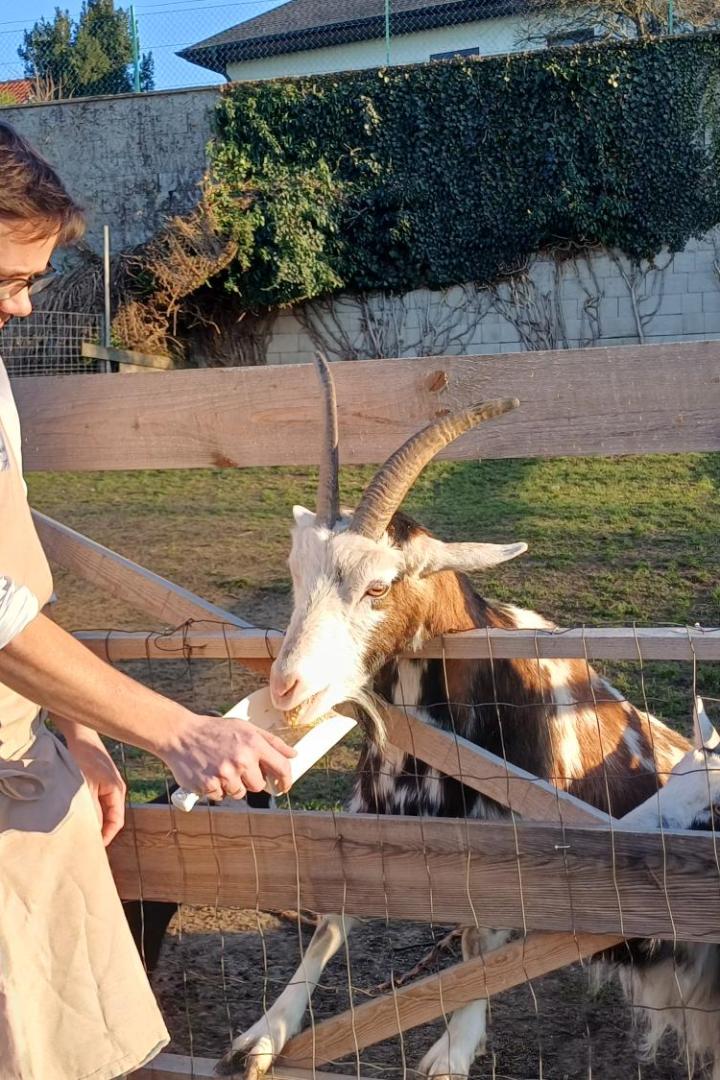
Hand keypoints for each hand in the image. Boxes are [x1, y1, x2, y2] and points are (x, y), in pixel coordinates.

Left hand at [61, 724, 126, 844]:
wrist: (80, 734)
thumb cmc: (83, 757)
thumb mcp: (85, 787)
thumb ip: (91, 810)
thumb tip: (92, 832)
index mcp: (117, 790)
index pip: (116, 821)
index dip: (106, 836)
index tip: (93, 847)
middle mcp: (117, 789)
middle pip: (111, 817)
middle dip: (99, 830)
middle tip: (84, 842)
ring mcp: (109, 784)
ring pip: (103, 809)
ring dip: (93, 819)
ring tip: (79, 829)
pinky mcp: (100, 781)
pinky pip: (98, 801)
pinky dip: (90, 809)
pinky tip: (78, 813)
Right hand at [161, 714, 295, 800]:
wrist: (181, 735)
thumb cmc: (215, 731)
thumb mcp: (246, 728)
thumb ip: (272, 742)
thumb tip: (293, 754)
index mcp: (253, 743)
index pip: (282, 768)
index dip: (286, 780)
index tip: (283, 785)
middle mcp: (241, 760)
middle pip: (259, 786)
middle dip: (251, 779)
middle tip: (237, 766)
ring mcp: (224, 775)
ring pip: (239, 793)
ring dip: (232, 785)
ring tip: (220, 767)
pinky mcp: (208, 786)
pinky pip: (221, 797)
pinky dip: (216, 788)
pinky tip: (209, 772)